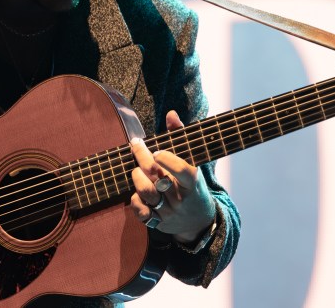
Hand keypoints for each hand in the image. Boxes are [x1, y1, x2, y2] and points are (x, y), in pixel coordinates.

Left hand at [128, 110, 216, 244]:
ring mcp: (168, 211)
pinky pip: (142, 213)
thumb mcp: (192, 163)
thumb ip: (180, 136)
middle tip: (136, 145)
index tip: (157, 151)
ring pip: (147, 193)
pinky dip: (135, 201)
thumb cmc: (192, 185)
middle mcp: (180, 197)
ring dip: (137, 178)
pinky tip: (137, 193)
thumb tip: (171, 113)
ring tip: (137, 169)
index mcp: (192, 182)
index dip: (168, 160)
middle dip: (143, 158)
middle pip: (157, 178)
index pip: (182, 171)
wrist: (199, 221)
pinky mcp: (158, 222)